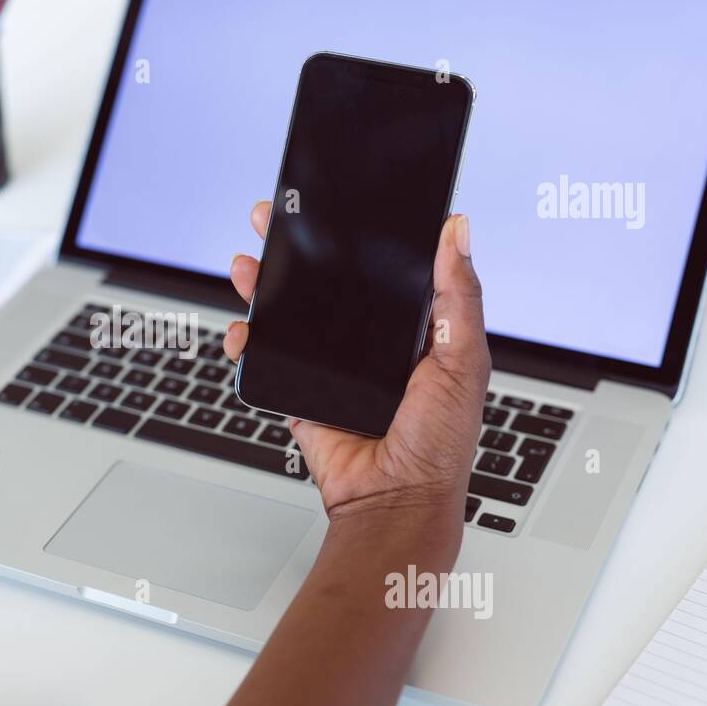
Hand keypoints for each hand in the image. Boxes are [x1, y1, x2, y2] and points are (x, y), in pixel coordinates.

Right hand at [226, 203, 489, 522]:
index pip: (378, 268)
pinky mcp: (300, 391)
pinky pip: (267, 359)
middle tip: (270, 218)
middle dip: (291, 249)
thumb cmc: (441, 442)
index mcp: (411, 326)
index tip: (329, 204)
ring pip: (288, 314)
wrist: (394, 502)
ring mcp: (330, 365)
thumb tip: (458, 231)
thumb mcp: (464, 361)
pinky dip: (247, 343)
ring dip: (261, 287)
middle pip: (323, 282)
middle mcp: (368, 341)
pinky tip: (242, 332)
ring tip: (245, 265)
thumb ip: (459, 296)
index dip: (353, 235)